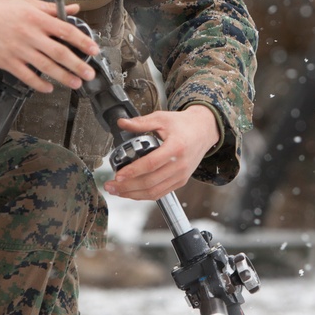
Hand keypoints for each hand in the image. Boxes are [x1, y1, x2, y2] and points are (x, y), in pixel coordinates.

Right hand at [0, 0, 98, 92]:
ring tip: (75, 83)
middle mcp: (30, 35)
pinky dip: (39, 84)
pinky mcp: (7, 61)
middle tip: (89, 74)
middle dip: (78, 65)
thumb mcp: (27, 3)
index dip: (83, 41)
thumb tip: (74, 9)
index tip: (94, 50)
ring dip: (63, 77)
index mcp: (37, 18)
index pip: (66, 30)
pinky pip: (27, 76)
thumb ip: (52, 8)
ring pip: (46, 67)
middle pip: (59, 52)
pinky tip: (49, 87)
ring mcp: (18, 50)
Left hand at [103, 104, 219, 200]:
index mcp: (176, 147)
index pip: (151, 164)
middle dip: (127, 187)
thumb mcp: (162, 118)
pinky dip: (144, 195)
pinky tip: (131, 192)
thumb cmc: (183, 124)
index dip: (133, 171)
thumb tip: (121, 123)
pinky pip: (160, 193)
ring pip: (154, 192)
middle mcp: (180, 164)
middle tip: (110, 185)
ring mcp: (182, 175)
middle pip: (150, 182)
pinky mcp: (181, 181)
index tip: (118, 175)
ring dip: (133, 194)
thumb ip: (141, 122)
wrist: (204, 130)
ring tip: (117, 191)